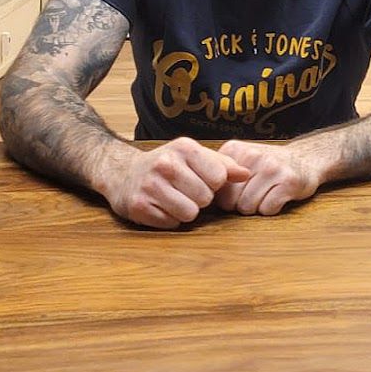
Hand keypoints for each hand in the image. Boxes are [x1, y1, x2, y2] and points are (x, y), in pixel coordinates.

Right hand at [103, 137, 249, 228]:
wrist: (123, 173)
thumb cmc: (168, 165)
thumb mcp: (194, 156)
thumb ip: (222, 164)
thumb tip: (247, 174)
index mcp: (184, 147)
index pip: (219, 177)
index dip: (214, 184)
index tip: (201, 180)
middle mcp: (166, 164)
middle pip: (205, 198)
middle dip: (199, 199)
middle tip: (184, 191)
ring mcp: (150, 185)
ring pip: (190, 214)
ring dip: (185, 211)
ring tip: (173, 199)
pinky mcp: (139, 206)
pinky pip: (171, 224)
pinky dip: (169, 219)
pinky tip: (160, 206)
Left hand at [213, 140, 322, 216]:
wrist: (305, 159)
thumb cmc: (267, 166)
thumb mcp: (241, 160)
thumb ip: (221, 174)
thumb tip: (198, 197)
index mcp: (235, 149)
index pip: (214, 188)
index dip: (224, 197)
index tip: (236, 191)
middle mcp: (252, 156)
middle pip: (229, 201)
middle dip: (239, 205)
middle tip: (254, 194)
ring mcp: (271, 167)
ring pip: (247, 208)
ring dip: (256, 208)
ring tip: (265, 194)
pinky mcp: (288, 182)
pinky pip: (267, 210)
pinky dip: (271, 209)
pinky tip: (277, 197)